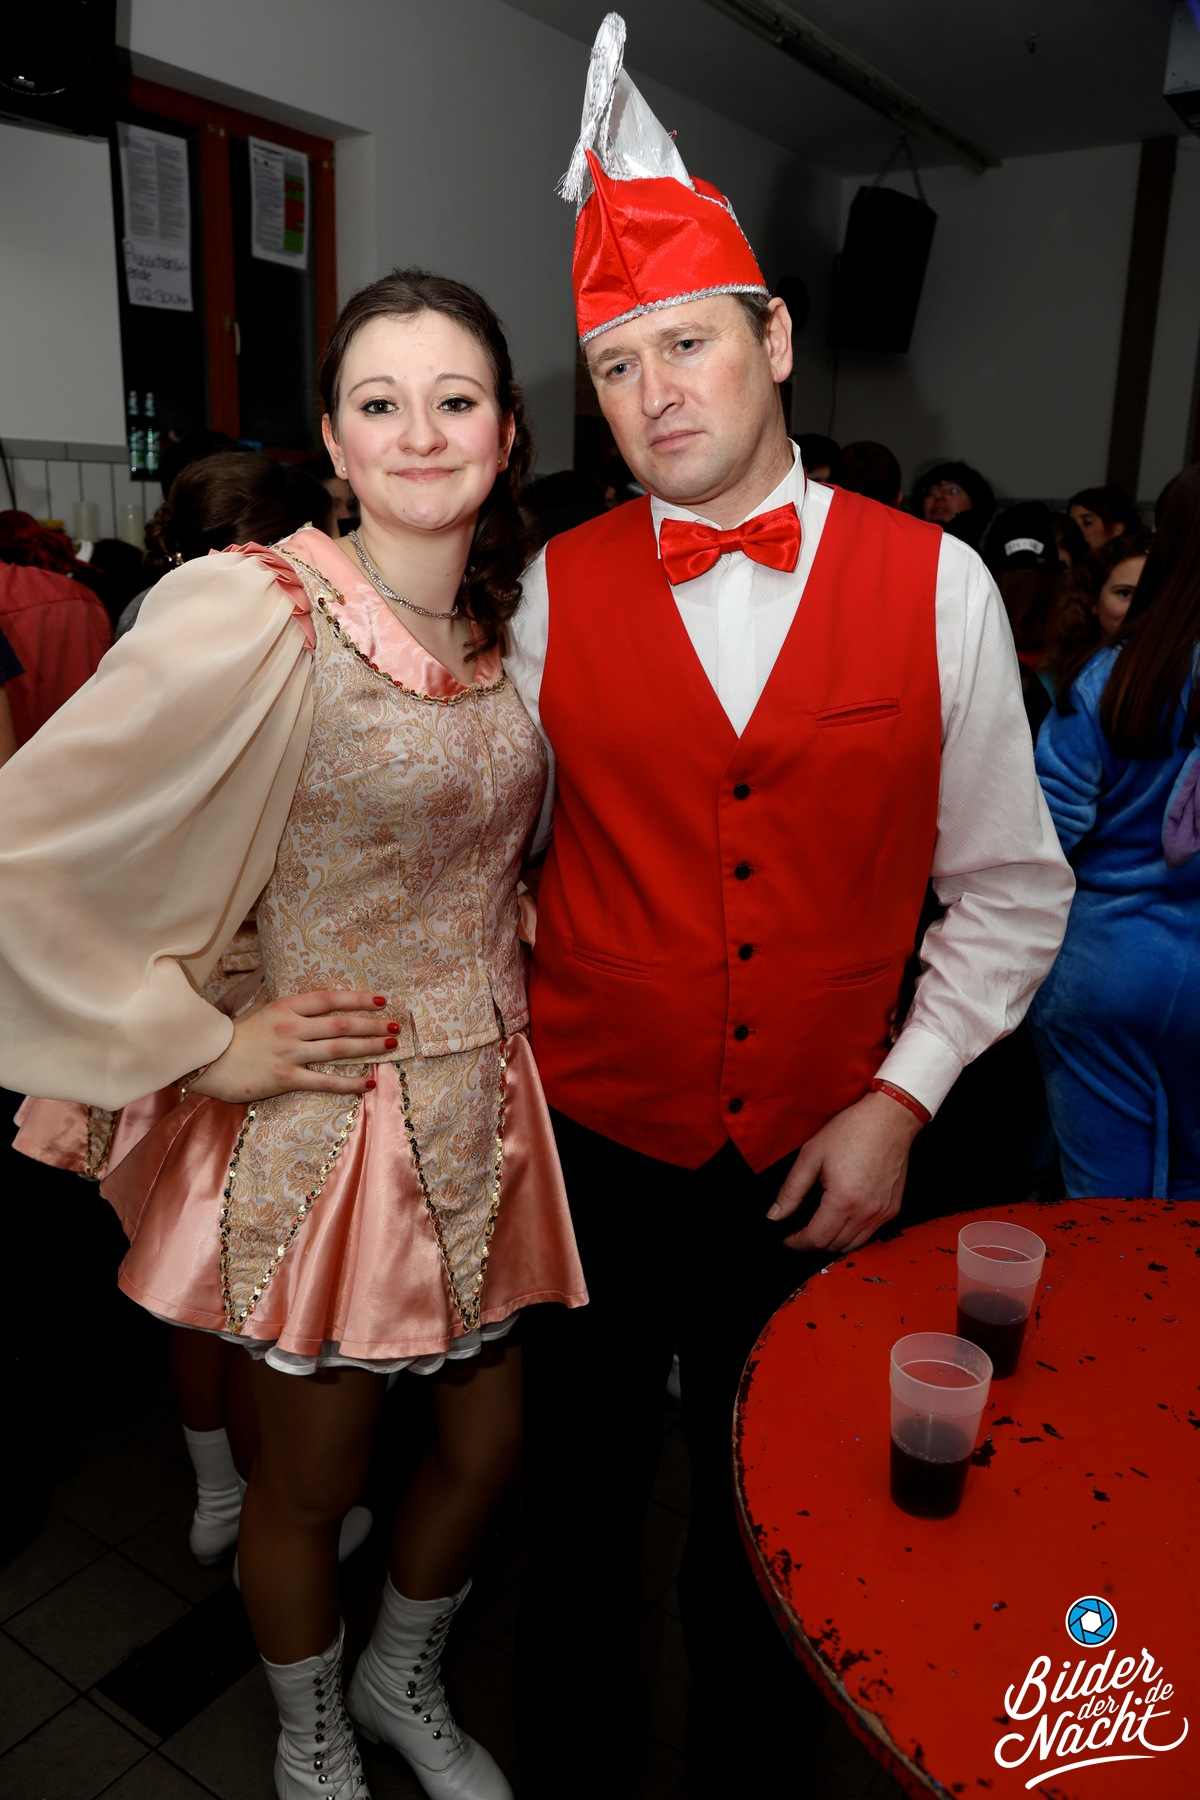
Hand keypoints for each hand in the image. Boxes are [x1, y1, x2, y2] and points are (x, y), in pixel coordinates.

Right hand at [191, 990, 398, 1102]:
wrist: (203, 1061)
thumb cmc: (229, 1035)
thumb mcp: (252, 1007)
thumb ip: (271, 995)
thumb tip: (272, 975)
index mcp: (285, 1007)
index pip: (330, 999)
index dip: (358, 999)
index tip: (381, 1000)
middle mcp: (292, 1027)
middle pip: (342, 1023)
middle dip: (373, 1025)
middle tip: (396, 1027)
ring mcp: (290, 1053)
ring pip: (338, 1048)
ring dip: (368, 1047)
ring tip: (390, 1047)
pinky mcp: (285, 1078)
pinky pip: (324, 1081)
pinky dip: (349, 1083)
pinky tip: (368, 1083)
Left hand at [768, 1090, 921, 1254]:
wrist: (890, 1118)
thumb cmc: (852, 1130)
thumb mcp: (811, 1155)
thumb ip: (791, 1190)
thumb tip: (775, 1215)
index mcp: (843, 1200)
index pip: (816, 1238)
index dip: (797, 1243)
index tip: (787, 1239)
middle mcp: (866, 1212)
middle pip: (834, 1246)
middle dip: (812, 1244)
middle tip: (799, 1234)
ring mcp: (882, 1212)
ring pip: (853, 1245)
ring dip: (833, 1243)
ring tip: (818, 1230)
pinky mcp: (893, 1208)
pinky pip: (870, 1233)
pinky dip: (852, 1234)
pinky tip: (841, 1221)